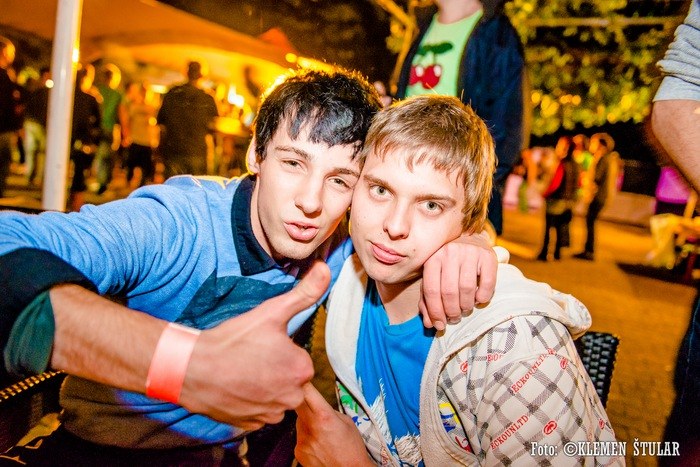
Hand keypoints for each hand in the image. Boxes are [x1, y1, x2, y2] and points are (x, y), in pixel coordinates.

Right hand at [179, 262, 329, 430]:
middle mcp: (293, 396)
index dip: (280, 349)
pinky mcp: (252, 425)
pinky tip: (236, 387)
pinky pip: (258, 412)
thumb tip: (325, 269)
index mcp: (302, 369)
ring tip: (241, 371)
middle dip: (274, 369)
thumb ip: (304, 293)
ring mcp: (272, 413)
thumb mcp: (272, 311)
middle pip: (288, 378)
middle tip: (250, 356)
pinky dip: (250, 402)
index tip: (261, 344)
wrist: (193, 369)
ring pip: (275, 395)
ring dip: (263, 386)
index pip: (298, 358)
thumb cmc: (233, 340)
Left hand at [295, 383, 372, 466]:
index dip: (302, 383)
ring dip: (307, 421)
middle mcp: (309, 427)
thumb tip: (316, 405)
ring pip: (299, 421)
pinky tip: (318, 444)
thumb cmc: (352, 447)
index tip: (300, 377)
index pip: (306, 392)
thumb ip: (328, 410)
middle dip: (303, 402)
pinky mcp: (298, 451)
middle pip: (297, 405)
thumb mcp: (346, 421)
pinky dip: (306, 436)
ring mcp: (301, 440)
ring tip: (321, 432)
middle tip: (314, 405)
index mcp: (324, 416)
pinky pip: (299, 436)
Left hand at [420, 230, 497, 329]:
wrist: (470, 240)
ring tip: (465, 309)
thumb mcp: (434, 277)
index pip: (431, 290)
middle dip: (452, 311)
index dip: (435, 312)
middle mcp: (449, 252)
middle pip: (449, 292)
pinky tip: (479, 299)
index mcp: (432, 258)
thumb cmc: (448, 264)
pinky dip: (483, 297)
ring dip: (466, 306)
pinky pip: (486, 283)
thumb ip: (427, 300)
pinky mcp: (487, 256)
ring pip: (467, 289)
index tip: (440, 324)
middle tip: (455, 318)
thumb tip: (429, 323)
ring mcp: (469, 252)